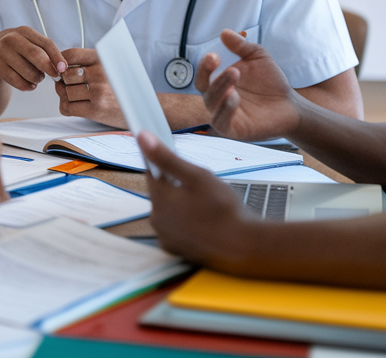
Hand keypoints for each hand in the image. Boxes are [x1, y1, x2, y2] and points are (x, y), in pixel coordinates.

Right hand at [0, 26, 66, 91]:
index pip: (46, 43)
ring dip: (36, 79)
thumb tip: (61, 67)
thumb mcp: (27, 43)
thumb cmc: (16, 50)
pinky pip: (16, 80)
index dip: (57, 57)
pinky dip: (26, 86)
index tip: (63, 69)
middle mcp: (12, 38)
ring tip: (37, 79)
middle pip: (36, 55)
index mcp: (25, 31)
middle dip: (48, 68)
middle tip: (54, 76)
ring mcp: (1, 51)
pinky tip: (29, 85)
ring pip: (27, 71)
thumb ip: (44, 51)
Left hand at [54, 48, 126, 127]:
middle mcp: (100, 74)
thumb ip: (91, 62)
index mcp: (103, 60)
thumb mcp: (111, 66)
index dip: (61, 61)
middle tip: (66, 84)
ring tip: (72, 96)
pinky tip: (74, 106)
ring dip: (64, 95)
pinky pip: (68, 108)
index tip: (60, 67)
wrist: (141, 107)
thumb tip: (62, 63)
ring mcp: (98, 92)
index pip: (72, 54)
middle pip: (66, 74)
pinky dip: (66, 107)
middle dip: (62, 80)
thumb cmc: (124, 87)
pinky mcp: (95, 110)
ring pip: (66, 92)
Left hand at [139, 131, 249, 265]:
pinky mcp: (175, 249)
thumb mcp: (197, 176)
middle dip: (177, 186)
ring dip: (181, 204)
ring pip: (169, 210)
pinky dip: (185, 222)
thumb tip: (141, 137)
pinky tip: (204, 222)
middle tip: (202, 188)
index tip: (176, 158)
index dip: (163, 162)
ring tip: (206, 206)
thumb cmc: (223, 210)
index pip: (151, 171)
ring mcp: (165, 236)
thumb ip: (167, 158)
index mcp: (159, 199)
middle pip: (161, 192)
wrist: (243, 248)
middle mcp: (157, 220)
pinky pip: (175, 227)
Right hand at [196, 30, 301, 141]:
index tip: (214, 56)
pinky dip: (224, 110)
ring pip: (211, 103)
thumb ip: (241, 46)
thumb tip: (225, 32)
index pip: (204, 73)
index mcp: (219, 81)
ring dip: (220, 89)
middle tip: (230, 67)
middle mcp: (217, 98)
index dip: (205, 65)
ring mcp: (223, 114)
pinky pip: (221, 121)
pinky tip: (234, 98)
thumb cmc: (270, 82)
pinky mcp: (232, 129)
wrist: (288, 105)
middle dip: (212, 76)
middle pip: (204, 87)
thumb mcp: (257, 57)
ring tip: (234, 76)